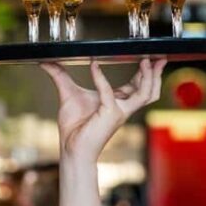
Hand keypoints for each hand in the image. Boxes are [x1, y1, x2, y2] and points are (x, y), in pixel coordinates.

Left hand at [41, 58, 164, 160]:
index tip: (144, 56)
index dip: (144, 72)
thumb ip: (60, 76)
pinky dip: (101, 78)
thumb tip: (47, 61)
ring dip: (148, 78)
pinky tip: (93, 66)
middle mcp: (123, 108)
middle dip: (156, 74)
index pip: (138, 87)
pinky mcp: (109, 114)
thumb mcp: (68, 95)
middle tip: (158, 57)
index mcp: (118, 103)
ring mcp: (119, 112)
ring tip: (146, 61)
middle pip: (150, 91)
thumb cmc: (73, 126)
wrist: (71, 148)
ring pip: (145, 94)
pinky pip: (108, 92)